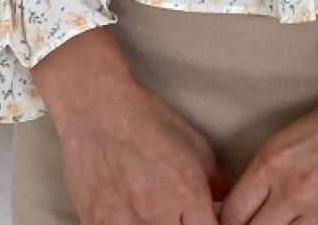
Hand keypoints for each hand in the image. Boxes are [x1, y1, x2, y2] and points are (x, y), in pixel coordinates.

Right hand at [31, 27, 228, 224]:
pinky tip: (128, 212)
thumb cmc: (145, 116)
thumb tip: (222, 201)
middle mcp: (158, 214)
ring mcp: (124, 222)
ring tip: (151, 209)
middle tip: (178, 211)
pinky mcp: (94, 223)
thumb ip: (212, 178)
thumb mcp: (192, 140)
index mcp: (187, 193)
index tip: (204, 218)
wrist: (95, 105)